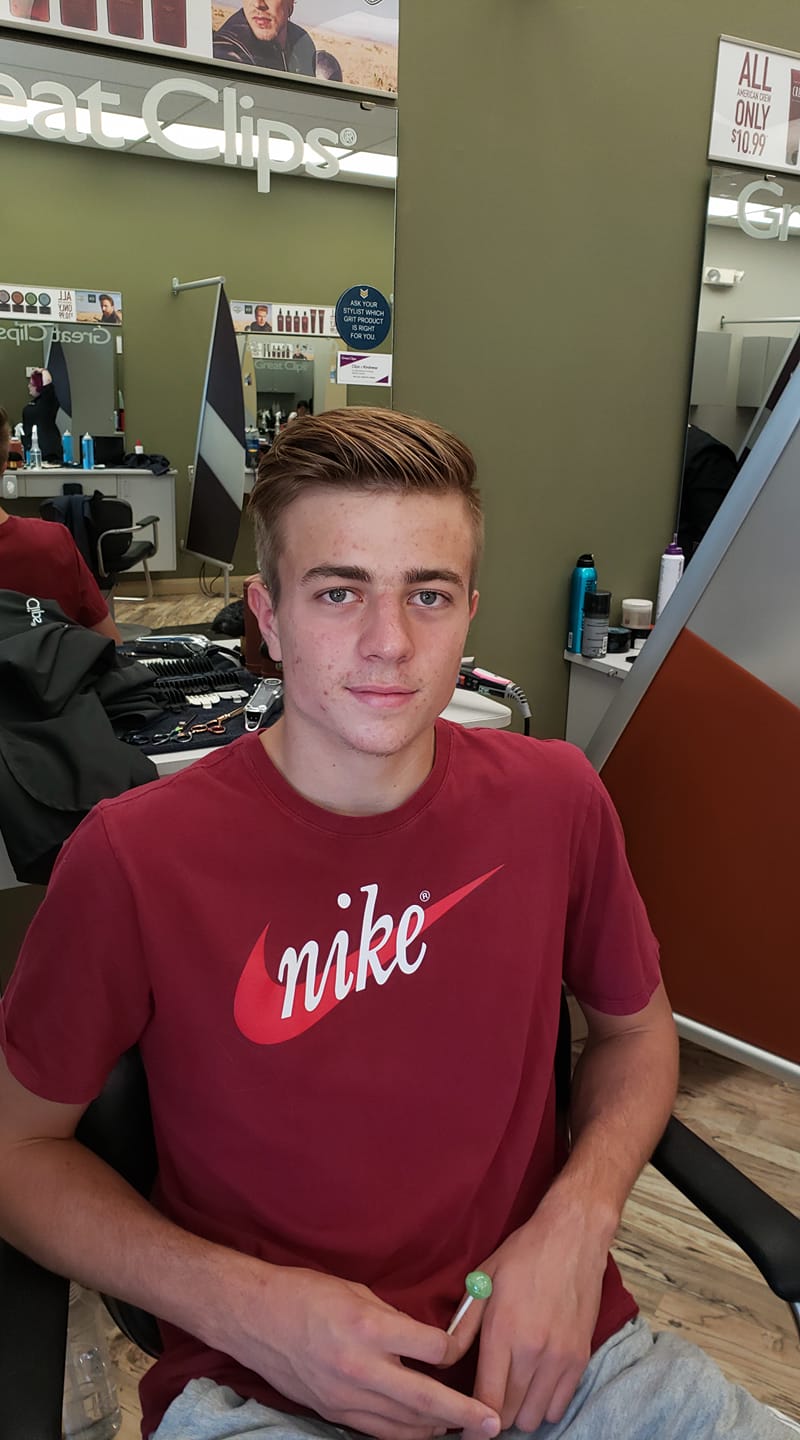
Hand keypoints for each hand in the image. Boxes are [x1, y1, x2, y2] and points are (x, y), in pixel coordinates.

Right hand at [225, 1261, 502, 1439]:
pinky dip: (405, 1433)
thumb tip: (425, 1341)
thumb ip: (394, 1320)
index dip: (457, 1348)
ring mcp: (345, 1397)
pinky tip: (423, 1429)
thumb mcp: (358, 1292)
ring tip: (466, 1430)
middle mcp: (360, 1368)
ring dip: (437, 1430)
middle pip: (426, 1401)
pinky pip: (378, 1431)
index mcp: (369, 1328)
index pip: (432, 1350)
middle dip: (464, 1415)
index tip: (468, 1345)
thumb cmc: (306, 1293)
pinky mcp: (333, 1412)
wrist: (254, 1318)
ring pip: (404, 1426)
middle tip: (494, 1424)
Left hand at [447, 1194, 609, 1437]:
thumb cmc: (523, 1255)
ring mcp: (561, 1358)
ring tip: (511, 1393)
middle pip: (510, 1415)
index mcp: (503, 1332)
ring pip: (536, 1417)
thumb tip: (444, 1361)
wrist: (573, 1237)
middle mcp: (533, 1352)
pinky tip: (534, 1387)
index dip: (472, 1423)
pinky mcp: (581, 1358)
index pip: (487, 1402)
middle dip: (494, 1416)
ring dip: (520, 1412)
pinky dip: (544, 1405)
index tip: (464, 1429)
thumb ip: (463, 1325)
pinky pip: (560, 1406)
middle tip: (485, 1403)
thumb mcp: (483, 1281)